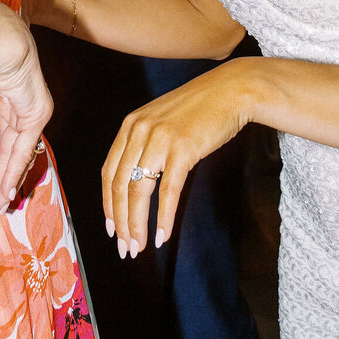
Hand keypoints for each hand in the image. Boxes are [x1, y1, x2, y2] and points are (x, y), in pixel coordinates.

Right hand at [0, 2, 53, 211]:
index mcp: (8, 91)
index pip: (6, 133)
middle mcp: (23, 101)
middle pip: (13, 148)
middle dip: (2, 178)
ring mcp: (33, 107)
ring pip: (18, 153)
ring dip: (6, 182)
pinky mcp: (37, 113)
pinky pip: (22, 148)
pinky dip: (12, 172)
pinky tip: (4, 193)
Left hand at [102, 62, 253, 257]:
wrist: (231, 90)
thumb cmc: (199, 108)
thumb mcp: (161, 119)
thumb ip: (144, 143)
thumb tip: (134, 180)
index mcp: (131, 125)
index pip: (109, 172)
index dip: (107, 205)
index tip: (111, 228)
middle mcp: (140, 131)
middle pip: (120, 186)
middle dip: (120, 222)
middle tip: (126, 248)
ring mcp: (161, 139)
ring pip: (139, 191)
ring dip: (137, 225)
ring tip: (140, 247)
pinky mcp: (183, 149)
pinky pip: (168, 191)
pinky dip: (163, 217)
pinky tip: (163, 236)